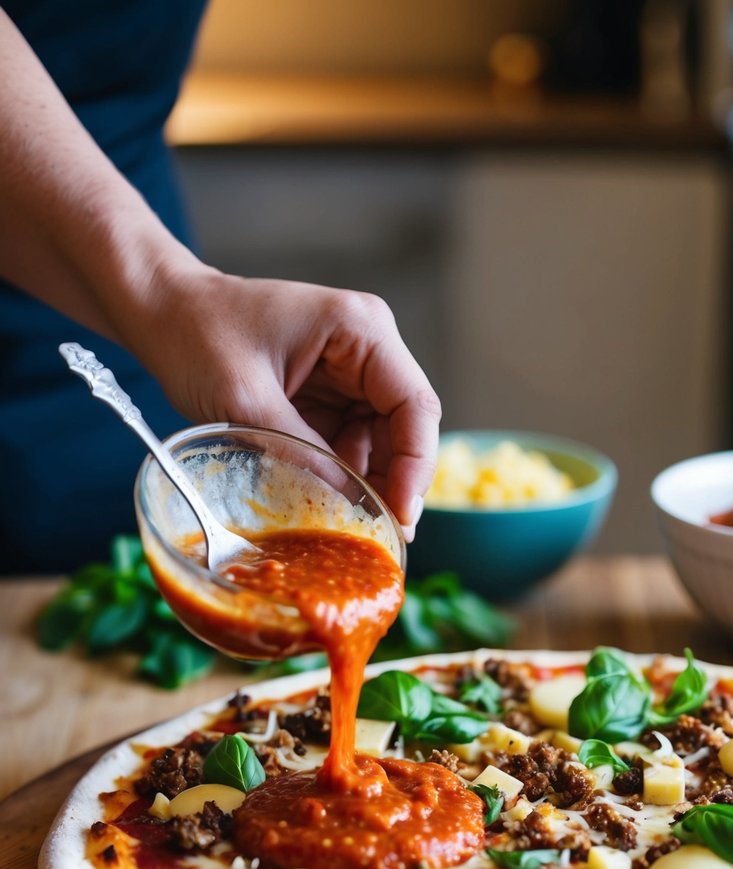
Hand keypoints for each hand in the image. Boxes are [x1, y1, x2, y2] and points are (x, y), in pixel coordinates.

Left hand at [133, 269, 440, 540]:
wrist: (162, 312)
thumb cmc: (198, 334)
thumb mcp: (247, 400)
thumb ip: (302, 452)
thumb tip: (349, 507)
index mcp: (361, 330)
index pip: (415, 405)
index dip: (415, 466)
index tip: (401, 516)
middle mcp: (366, 347)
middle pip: (405, 427)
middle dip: (394, 482)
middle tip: (383, 537)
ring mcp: (349, 372)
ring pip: (381, 441)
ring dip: (368, 482)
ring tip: (353, 528)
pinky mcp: (329, 394)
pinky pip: (350, 442)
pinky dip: (342, 475)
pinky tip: (329, 504)